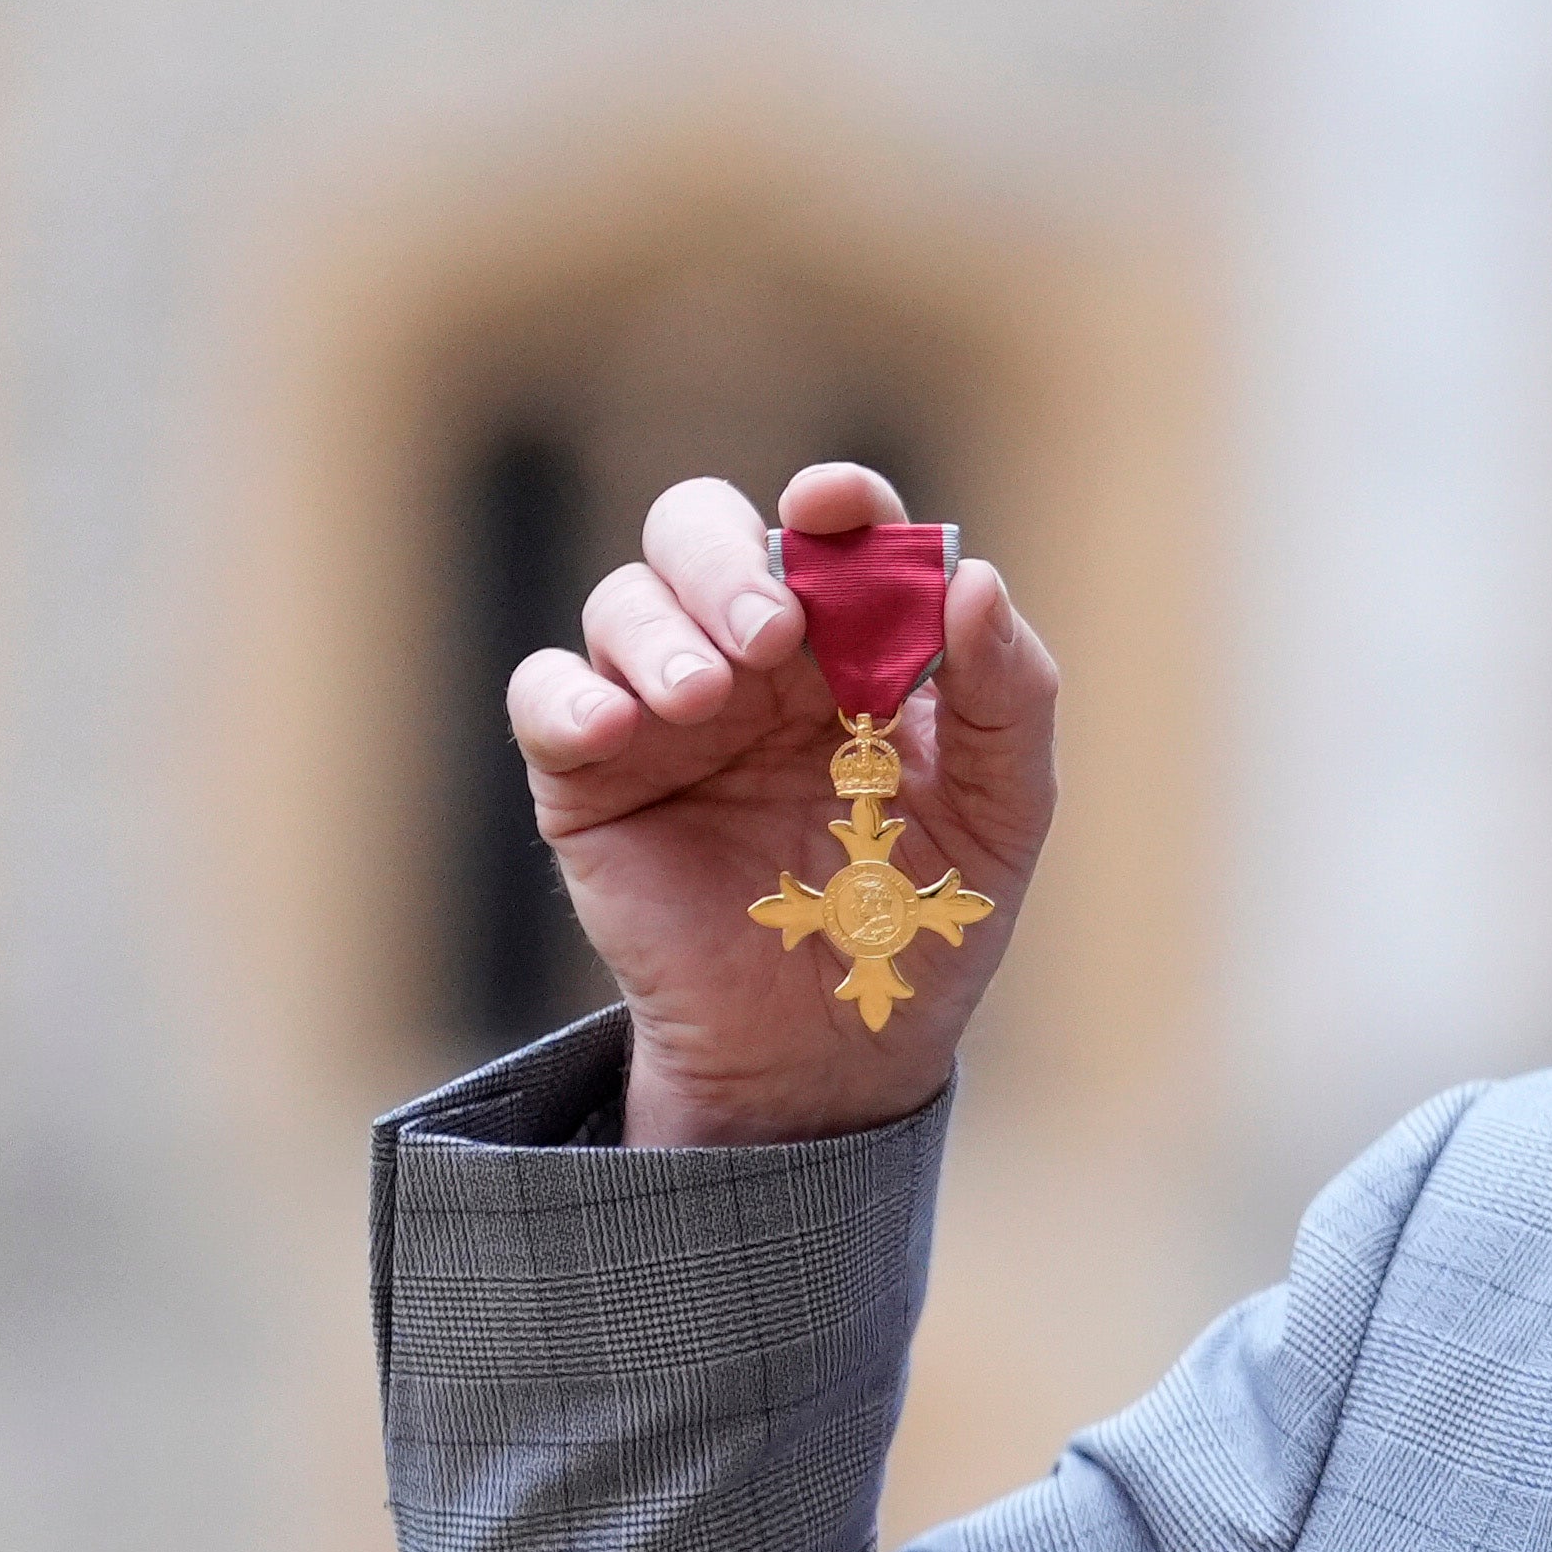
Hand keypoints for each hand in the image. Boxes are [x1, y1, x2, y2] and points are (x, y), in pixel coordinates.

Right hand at [506, 462, 1057, 1147]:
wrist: (832, 1050)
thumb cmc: (921, 922)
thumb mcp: (1001, 812)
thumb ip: (1007, 697)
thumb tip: (974, 578)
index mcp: (851, 641)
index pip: (832, 534)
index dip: (835, 502)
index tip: (834, 506)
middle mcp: (748, 656)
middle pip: (702, 533)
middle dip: (727, 560)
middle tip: (769, 632)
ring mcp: (661, 707)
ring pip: (623, 600)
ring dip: (659, 629)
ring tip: (704, 698)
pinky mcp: (588, 775)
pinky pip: (544, 693)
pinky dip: (568, 694)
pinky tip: (616, 729)